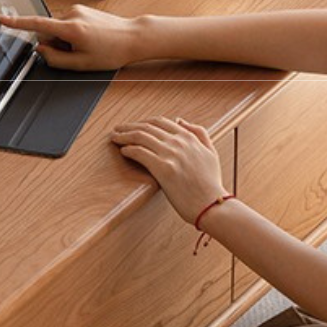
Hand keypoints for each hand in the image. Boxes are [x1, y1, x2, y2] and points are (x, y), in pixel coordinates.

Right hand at [0, 5, 141, 70]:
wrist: (133, 38)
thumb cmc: (112, 51)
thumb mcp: (82, 64)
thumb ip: (56, 59)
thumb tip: (40, 50)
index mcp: (71, 28)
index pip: (37, 24)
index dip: (16, 23)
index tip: (2, 19)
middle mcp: (72, 14)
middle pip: (48, 30)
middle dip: (54, 43)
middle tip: (75, 54)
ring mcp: (78, 10)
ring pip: (57, 27)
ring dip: (63, 39)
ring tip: (85, 47)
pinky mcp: (82, 9)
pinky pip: (66, 22)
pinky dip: (71, 33)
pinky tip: (88, 39)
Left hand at [110, 116, 225, 223]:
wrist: (211, 205)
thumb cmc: (210, 183)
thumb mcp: (211, 152)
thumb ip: (199, 133)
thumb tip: (180, 121)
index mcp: (189, 137)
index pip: (160, 122)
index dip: (143, 122)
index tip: (133, 125)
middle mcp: (179, 142)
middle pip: (147, 127)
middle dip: (129, 126)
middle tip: (118, 129)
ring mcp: (170, 154)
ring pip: (141, 137)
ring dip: (124, 135)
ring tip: (115, 137)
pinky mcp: (162, 168)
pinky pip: (139, 152)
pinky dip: (128, 149)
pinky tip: (123, 150)